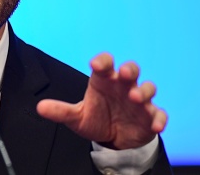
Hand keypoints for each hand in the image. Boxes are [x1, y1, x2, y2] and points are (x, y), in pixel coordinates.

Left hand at [36, 52, 167, 149]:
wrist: (112, 138)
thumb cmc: (95, 118)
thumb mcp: (76, 117)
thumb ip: (61, 111)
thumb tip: (40, 107)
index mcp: (104, 81)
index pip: (104, 64)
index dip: (102, 61)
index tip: (96, 64)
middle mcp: (123, 87)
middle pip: (131, 70)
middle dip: (130, 70)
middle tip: (125, 74)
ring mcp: (139, 101)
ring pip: (148, 88)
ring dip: (144, 91)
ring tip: (136, 98)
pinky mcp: (150, 116)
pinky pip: (159, 113)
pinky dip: (159, 117)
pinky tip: (155, 124)